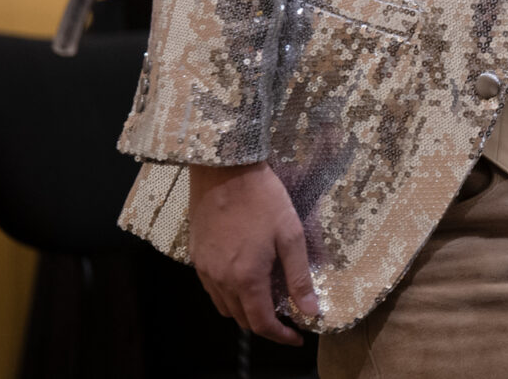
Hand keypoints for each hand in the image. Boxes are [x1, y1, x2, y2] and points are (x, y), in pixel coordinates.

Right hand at [187, 162, 317, 344]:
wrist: (225, 171)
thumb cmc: (263, 199)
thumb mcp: (291, 235)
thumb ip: (299, 277)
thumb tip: (310, 310)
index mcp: (246, 278)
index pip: (261, 323)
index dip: (281, 335)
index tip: (298, 336)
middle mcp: (221, 280)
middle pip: (242, 319)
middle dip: (265, 324)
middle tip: (287, 315)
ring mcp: (205, 269)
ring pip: (225, 306)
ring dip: (246, 310)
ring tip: (268, 298)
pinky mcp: (197, 257)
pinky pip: (212, 289)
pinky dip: (230, 295)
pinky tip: (245, 279)